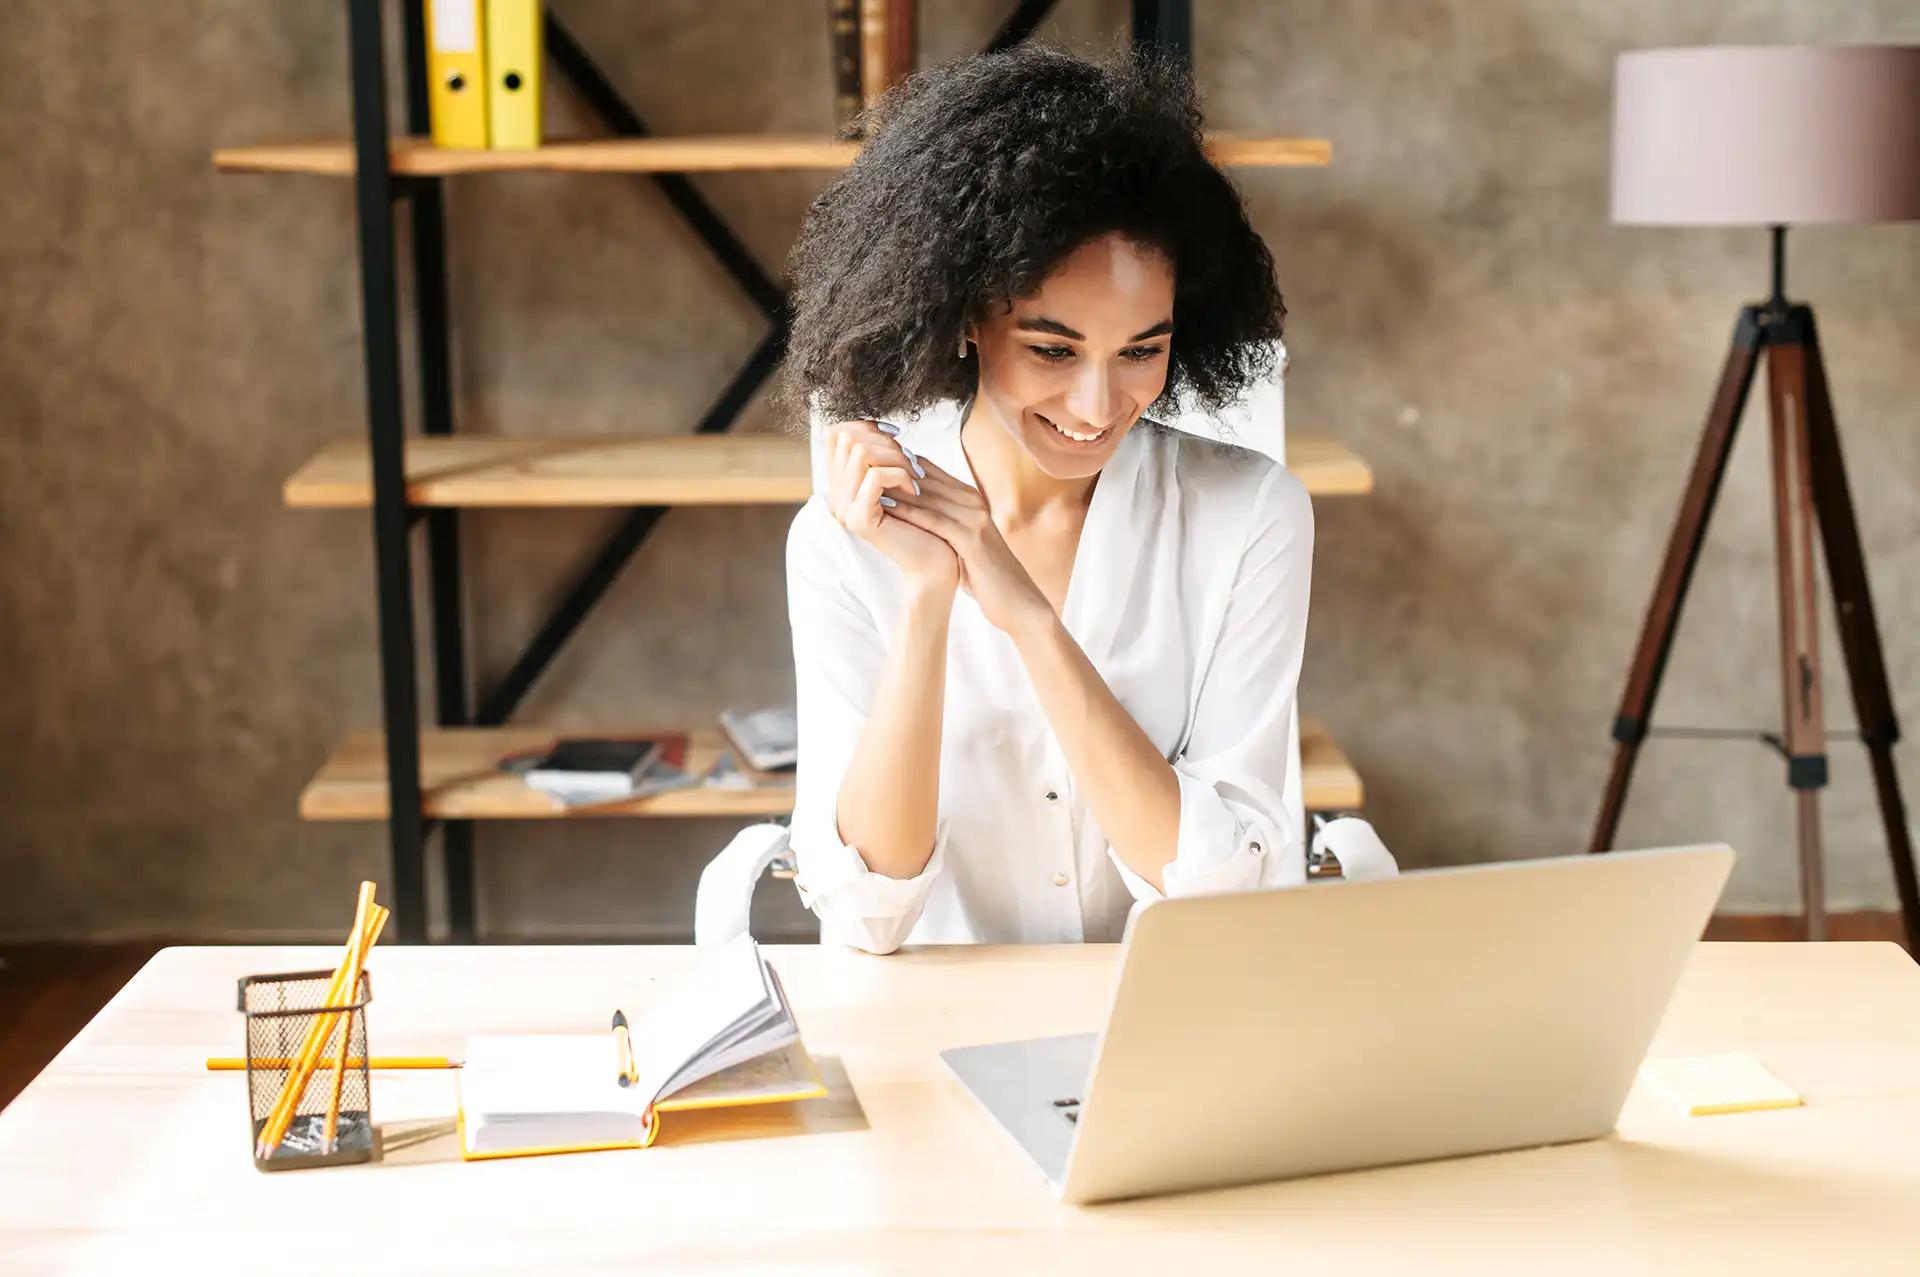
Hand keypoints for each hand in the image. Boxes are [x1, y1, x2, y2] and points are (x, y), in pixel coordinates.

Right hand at [823, 420, 958, 594]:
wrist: (935, 562)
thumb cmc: (923, 521)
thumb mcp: (899, 481)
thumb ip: (883, 457)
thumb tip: (879, 426)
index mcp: (842, 485)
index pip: (837, 434)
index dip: (867, 426)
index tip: (897, 440)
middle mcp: (836, 496)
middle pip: (847, 437)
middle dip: (886, 443)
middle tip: (911, 464)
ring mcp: (845, 508)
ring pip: (860, 452)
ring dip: (896, 458)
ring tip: (915, 478)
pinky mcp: (860, 519)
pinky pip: (875, 475)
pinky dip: (900, 475)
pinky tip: (915, 490)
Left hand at [881, 456, 1054, 636]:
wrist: (1016, 599)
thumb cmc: (984, 573)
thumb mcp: (962, 540)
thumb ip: (943, 522)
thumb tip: (913, 513)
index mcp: (969, 498)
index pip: (928, 470)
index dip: (897, 464)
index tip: (868, 463)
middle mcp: (972, 501)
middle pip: (925, 476)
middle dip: (892, 470)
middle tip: (860, 466)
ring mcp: (974, 518)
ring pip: (928, 494)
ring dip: (896, 488)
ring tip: (865, 482)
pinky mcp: (972, 538)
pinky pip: (935, 519)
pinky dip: (910, 512)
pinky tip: (886, 508)